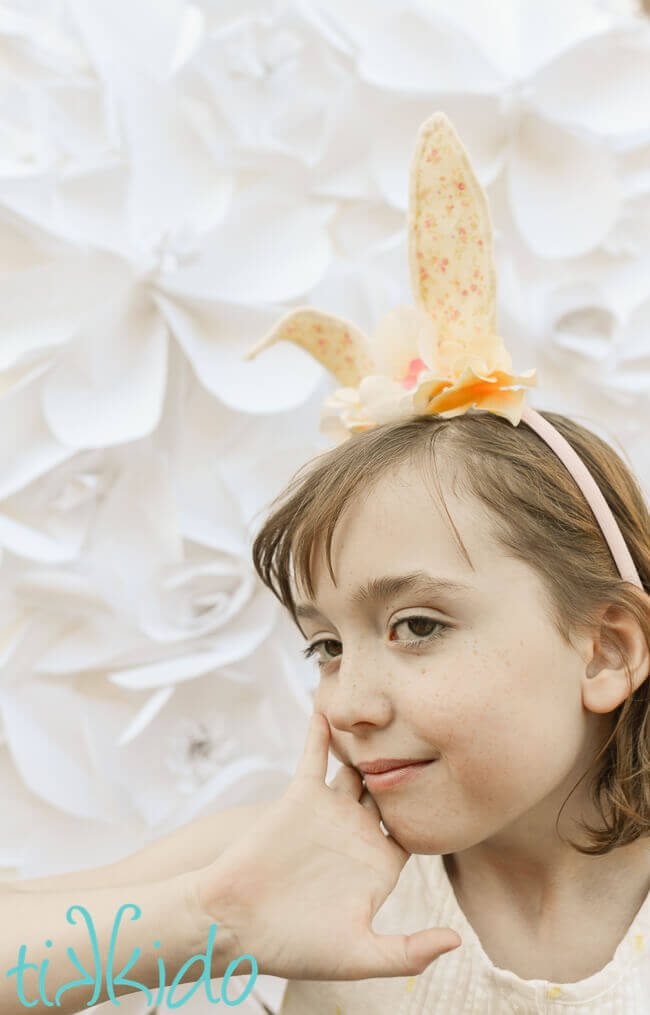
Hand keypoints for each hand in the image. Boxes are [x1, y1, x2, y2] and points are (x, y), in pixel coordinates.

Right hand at [195, 711, 460, 980]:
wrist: (233, 924)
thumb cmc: (294, 946)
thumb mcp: (359, 956)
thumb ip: (407, 951)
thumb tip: (457, 940)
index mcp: (379, 866)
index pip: (419, 831)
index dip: (440, 810)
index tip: (468, 785)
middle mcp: (359, 833)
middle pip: (395, 790)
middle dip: (414, 765)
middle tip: (442, 730)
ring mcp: (331, 811)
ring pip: (359, 766)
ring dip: (373, 741)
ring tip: (398, 706)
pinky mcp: (301, 794)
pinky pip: (316, 754)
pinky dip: (322, 730)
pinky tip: (332, 703)